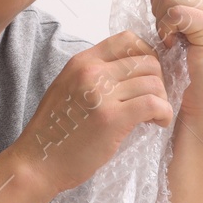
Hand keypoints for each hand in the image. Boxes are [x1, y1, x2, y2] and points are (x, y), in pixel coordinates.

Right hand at [12, 31, 172, 194]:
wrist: (38, 162)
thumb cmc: (54, 131)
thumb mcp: (67, 88)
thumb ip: (93, 76)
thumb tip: (127, 73)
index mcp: (81, 61)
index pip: (127, 39)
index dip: (146, 55)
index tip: (147, 76)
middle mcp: (92, 72)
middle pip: (146, 60)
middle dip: (158, 80)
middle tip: (153, 100)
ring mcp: (102, 94)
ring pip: (153, 82)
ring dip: (162, 99)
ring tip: (155, 115)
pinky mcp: (113, 118)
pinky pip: (154, 104)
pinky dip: (164, 113)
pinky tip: (158, 123)